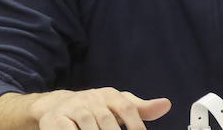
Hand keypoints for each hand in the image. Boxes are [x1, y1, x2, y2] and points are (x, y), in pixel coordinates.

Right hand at [29, 87, 170, 129]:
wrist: (57, 106)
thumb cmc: (93, 109)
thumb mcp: (116, 105)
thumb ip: (140, 108)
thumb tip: (166, 104)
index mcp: (109, 95)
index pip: (126, 107)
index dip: (135, 125)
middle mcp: (91, 99)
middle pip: (107, 120)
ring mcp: (73, 108)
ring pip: (88, 125)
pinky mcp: (56, 119)